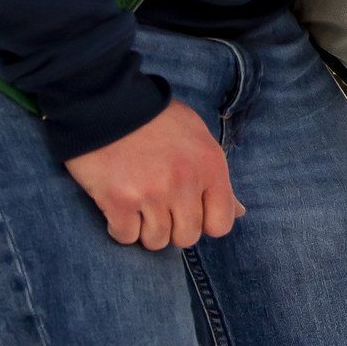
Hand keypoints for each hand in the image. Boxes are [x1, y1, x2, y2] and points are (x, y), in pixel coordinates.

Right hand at [66, 101, 244, 250]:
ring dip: (145, 229)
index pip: (221, 224)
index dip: (204, 222)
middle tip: (159, 206)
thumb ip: (217, 178)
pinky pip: (125, 236)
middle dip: (173, 228)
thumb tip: (240, 211)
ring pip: (156, 241)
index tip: (188, 210)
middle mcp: (185, 181)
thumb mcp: (198, 138)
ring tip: (138, 204)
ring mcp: (151, 193)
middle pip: (187, 236)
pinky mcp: (118, 200)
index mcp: (210, 165)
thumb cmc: (156, 121)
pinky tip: (118, 208)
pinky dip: (120, 228)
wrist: (107, 104)